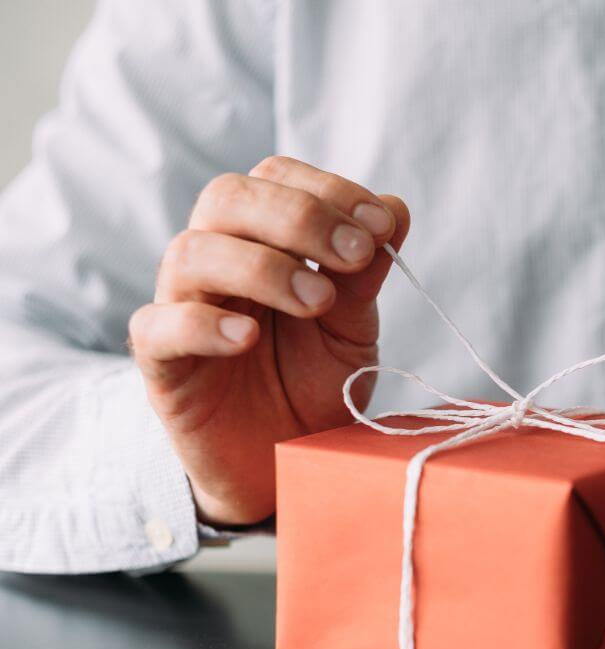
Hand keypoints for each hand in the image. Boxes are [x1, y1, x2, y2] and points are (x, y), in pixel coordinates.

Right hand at [128, 156, 409, 525]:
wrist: (285, 464)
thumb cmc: (312, 384)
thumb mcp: (351, 328)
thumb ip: (364, 272)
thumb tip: (396, 209)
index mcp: (260, 239)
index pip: (275, 177)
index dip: (328, 189)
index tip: (380, 226)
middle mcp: (215, 261)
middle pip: (227, 197)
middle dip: (298, 216)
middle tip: (355, 256)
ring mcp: (181, 307)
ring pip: (192, 253)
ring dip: (263, 268)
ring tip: (316, 302)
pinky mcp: (161, 362)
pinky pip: (158, 326)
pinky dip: (202, 324)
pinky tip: (247, 338)